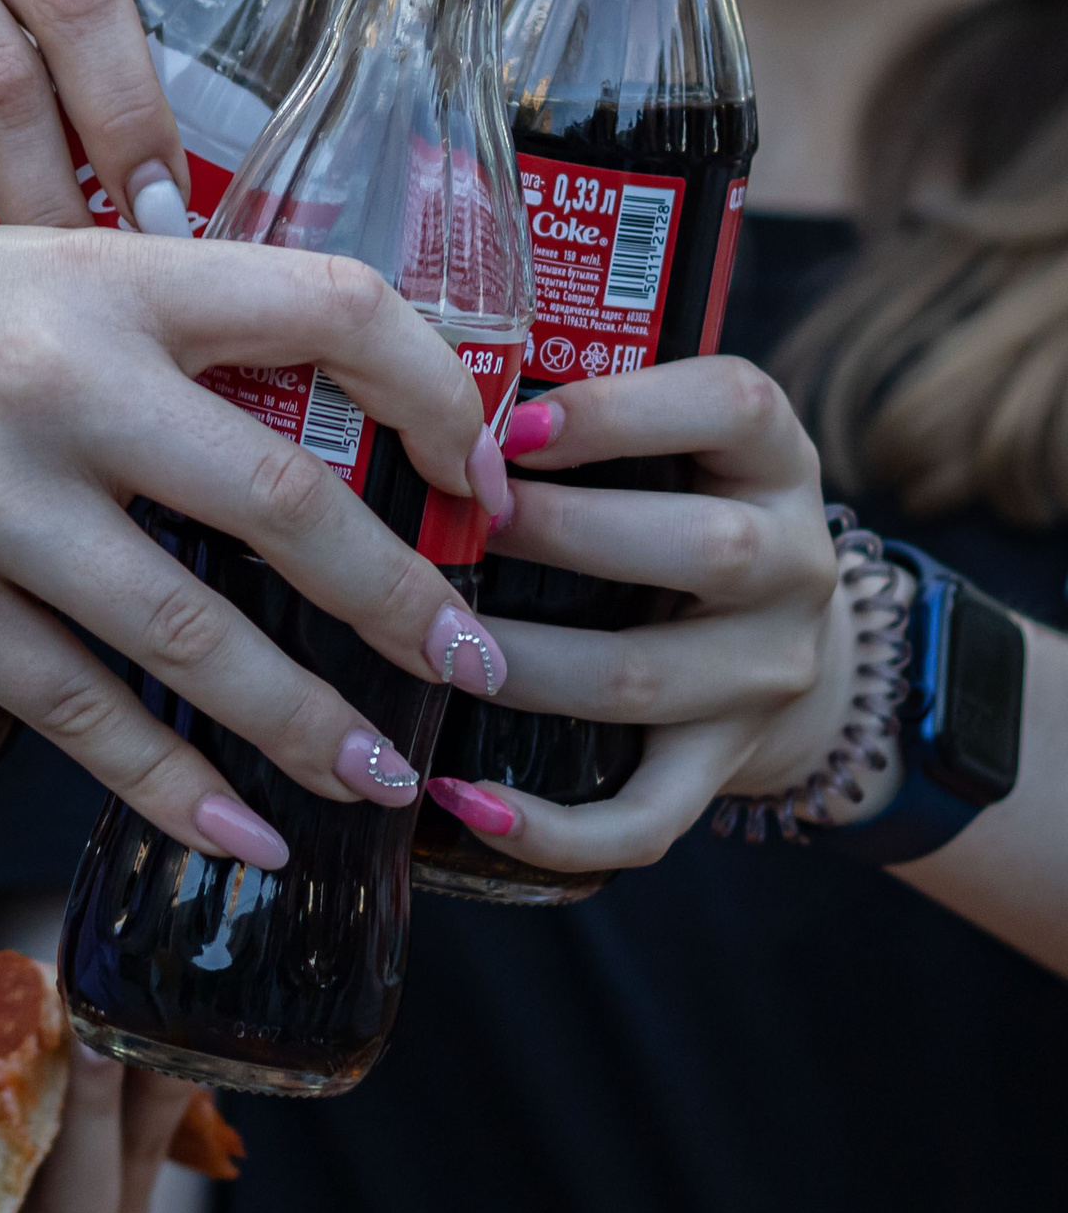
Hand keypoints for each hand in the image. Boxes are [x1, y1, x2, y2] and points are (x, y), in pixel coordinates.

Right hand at [0, 196, 508, 862]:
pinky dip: (172, 784)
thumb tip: (286, 416)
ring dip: (307, 723)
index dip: (440, 394)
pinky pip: (80, 712)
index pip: (333, 307)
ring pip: (193, 637)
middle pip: (287, 504)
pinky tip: (241, 833)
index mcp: (105, 275)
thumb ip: (141, 328)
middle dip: (402, 604)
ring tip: (379, 781)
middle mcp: (60, 386)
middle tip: (475, 667)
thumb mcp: (14, 265)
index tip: (480, 474)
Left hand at [428, 359, 846, 874]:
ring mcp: (763, 674)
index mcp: (772, 459)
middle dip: (559, 534)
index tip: (505, 425)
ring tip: (425, 644)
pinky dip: (549, 826)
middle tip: (453, 525)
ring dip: (518, 661)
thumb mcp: (670, 442)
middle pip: (703, 547)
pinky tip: (460, 799)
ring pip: (640, 676)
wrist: (785, 640)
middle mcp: (793, 564)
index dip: (618, 412)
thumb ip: (582, 412)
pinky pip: (644, 817)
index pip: (735, 406)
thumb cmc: (674, 508)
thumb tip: (420, 385)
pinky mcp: (722, 764)